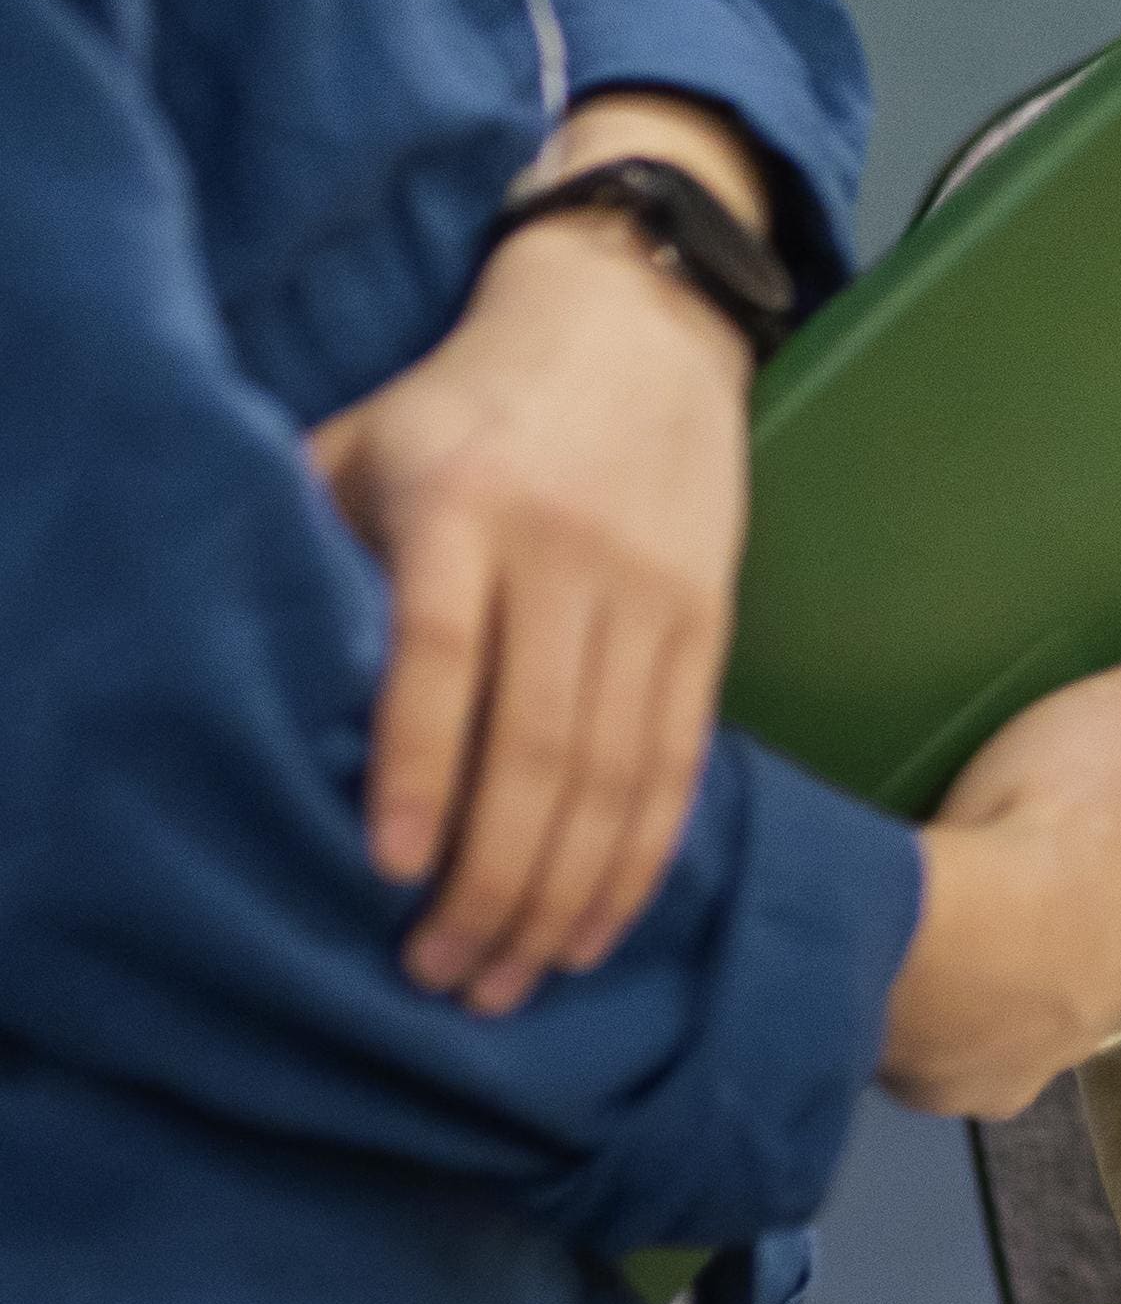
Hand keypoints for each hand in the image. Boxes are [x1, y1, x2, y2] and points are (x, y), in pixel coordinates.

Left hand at [310, 107, 767, 1011]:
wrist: (637, 323)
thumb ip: (306, 543)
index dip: (421, 764)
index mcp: (468, 506)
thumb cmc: (463, 402)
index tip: (390, 870)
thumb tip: (228, 676)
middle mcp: (571, 554)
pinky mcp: (708, 618)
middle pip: (544, 740)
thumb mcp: (362, 442)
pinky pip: (679, 758)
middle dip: (496, 878)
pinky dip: (641, 854)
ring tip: (510, 981)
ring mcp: (652, 592)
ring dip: (564, 892)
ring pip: (617, 769)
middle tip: (442, 979)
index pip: (447, 651)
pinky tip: (597, 927)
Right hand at [878, 544, 1120, 1120]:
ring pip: (1049, 988)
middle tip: (1009, 837)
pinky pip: (973, 1047)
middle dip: (1079, 891)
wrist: (947, 939)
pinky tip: (924, 976)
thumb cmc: (1070, 808)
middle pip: (1119, 921)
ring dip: (1018, 955)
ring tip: (960, 902)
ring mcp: (1062, 1041)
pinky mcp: (981, 1084)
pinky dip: (957, 1020)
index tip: (1080, 786)